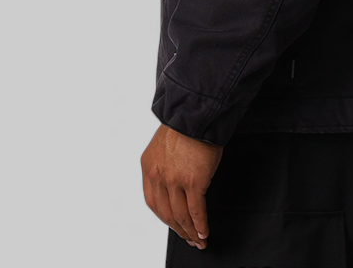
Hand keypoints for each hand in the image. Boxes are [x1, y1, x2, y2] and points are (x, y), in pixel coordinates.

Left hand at [141, 124, 223, 248]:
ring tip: (198, 240)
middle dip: (178, 229)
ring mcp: (175, 181)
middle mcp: (158, 176)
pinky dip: (200, 225)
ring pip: (180, 216)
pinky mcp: (194, 182)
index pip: (153, 202)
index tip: (173, 224)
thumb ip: (166, 165)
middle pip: (166, 213)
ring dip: (190, 232)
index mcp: (148, 166)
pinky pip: (196, 211)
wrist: (197, 113)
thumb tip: (177, 182)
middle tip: (188, 238)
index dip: (165, 217)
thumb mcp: (166, 145)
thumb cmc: (186, 124)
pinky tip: (204, 232)